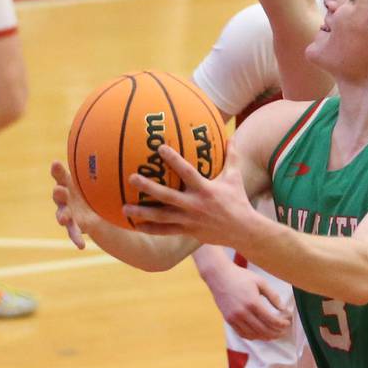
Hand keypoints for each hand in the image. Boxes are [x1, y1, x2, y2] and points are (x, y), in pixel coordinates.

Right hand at [51, 161, 91, 248]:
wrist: (99, 209)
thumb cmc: (93, 189)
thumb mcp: (95, 179)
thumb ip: (96, 167)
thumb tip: (102, 141)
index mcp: (68, 184)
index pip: (61, 176)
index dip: (57, 171)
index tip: (55, 163)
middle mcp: (65, 198)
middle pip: (59, 195)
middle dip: (59, 193)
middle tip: (60, 190)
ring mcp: (69, 212)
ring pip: (62, 215)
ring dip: (62, 216)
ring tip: (63, 219)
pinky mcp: (75, 226)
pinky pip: (73, 233)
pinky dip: (76, 238)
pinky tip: (80, 245)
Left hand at [123, 141, 255, 246]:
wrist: (243, 230)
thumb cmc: (238, 200)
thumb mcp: (235, 177)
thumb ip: (231, 157)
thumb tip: (230, 136)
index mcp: (206, 189)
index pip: (187, 172)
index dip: (174, 160)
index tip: (160, 148)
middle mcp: (195, 205)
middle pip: (168, 196)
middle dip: (149, 188)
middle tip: (132, 178)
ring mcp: (190, 220)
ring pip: (162, 217)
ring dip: (143, 213)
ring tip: (125, 208)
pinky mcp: (187, 231)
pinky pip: (166, 231)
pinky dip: (151, 229)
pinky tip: (136, 226)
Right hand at [208, 264, 291, 340]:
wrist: (219, 276)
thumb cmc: (241, 276)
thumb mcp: (260, 281)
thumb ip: (273, 296)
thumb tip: (283, 308)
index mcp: (253, 302)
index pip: (271, 320)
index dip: (281, 324)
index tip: (288, 323)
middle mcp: (243, 313)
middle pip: (264, 330)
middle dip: (276, 333)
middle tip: (283, 331)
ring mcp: (235, 318)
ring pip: (254, 335)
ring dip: (266, 337)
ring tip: (274, 334)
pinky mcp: (228, 320)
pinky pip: (243, 334)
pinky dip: (253, 337)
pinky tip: (260, 334)